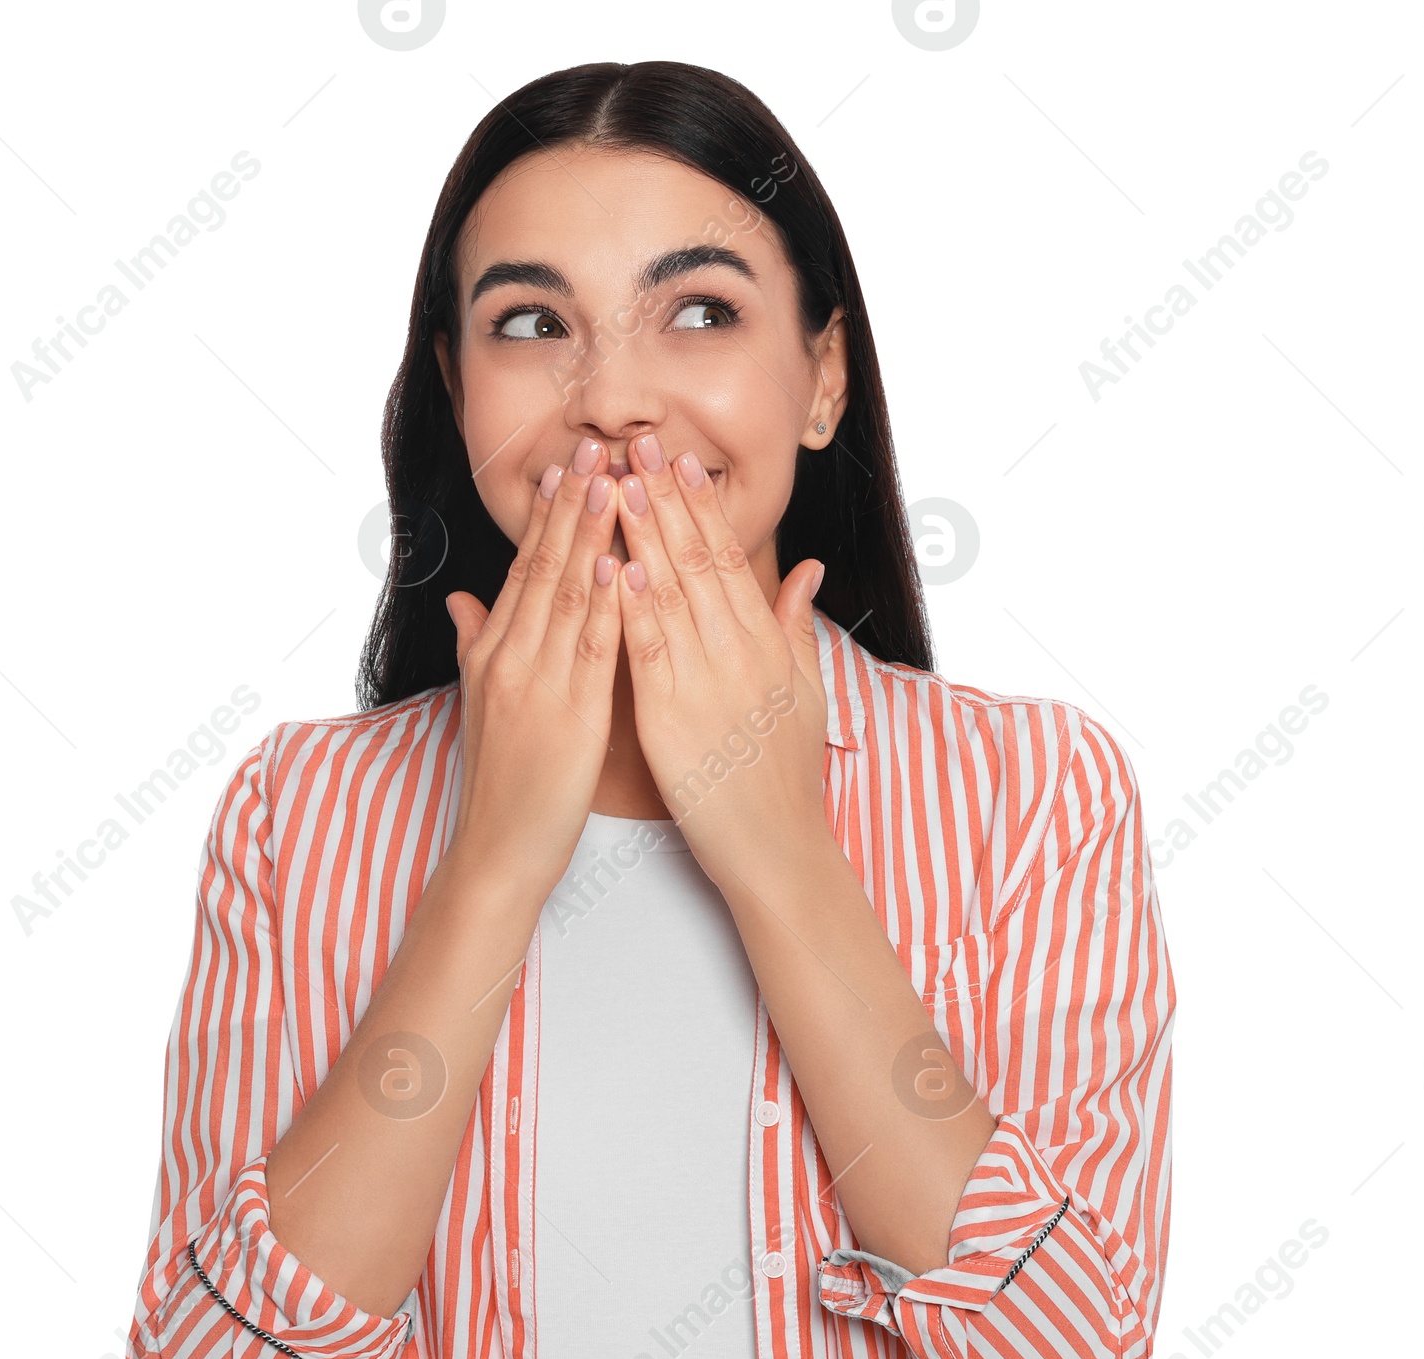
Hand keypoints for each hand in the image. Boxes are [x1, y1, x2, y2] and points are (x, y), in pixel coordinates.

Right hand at [444, 438, 622, 902]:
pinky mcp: (566, 715)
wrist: (498, 850)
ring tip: (611, 482)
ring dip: (590, 536)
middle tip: (595, 449)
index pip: (525, 571)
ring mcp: (535, 684)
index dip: (548, 518)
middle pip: (543, 569)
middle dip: (571, 507)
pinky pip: (589, 650)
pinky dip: (604, 604)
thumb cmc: (503, 783)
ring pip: (565, 596)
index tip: (569, 468)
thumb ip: (475, 645)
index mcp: (494, 653)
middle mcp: (510, 658)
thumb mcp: (480, 705)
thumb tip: (463, 600)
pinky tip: (619, 564)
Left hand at [611, 431, 831, 892]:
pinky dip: (634, 609)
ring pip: (671, 596)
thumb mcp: (806, 693)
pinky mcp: (673, 718)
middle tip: (640, 445)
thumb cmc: (786, 777)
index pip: (728, 559)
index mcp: (765, 644)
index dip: (702, 507)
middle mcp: (738, 653)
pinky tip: (617, 568)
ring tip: (620, 484)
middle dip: (667, 501)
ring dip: (643, 537)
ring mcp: (706, 683)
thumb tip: (806, 569)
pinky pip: (650, 653)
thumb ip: (797, 626)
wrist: (779, 848)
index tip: (679, 461)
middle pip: (699, 562)